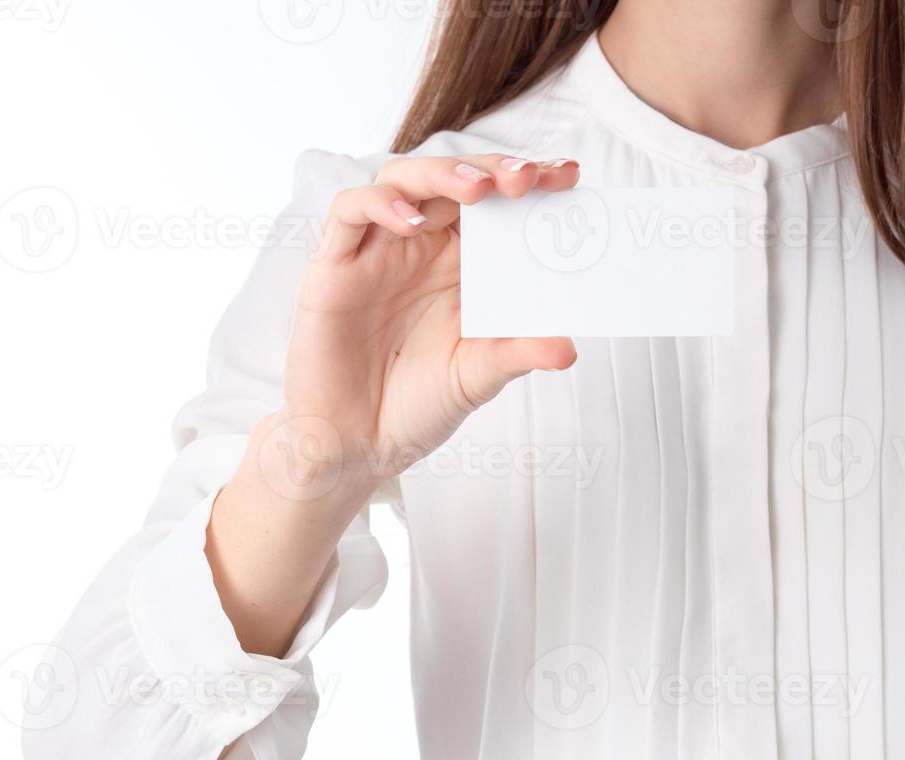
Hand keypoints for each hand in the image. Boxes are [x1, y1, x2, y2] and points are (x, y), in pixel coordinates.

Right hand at [281, 153, 581, 499]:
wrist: (361, 444)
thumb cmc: (419, 403)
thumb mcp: (479, 376)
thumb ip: (518, 353)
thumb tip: (568, 346)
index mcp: (463, 264)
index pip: (498, 205)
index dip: (530, 183)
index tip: (569, 178)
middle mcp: (422, 247)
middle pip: (453, 180)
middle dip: (492, 170)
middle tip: (528, 178)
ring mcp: (378, 251)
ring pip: (402, 180)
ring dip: (441, 175)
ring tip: (478, 189)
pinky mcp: (335, 265)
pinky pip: (349, 213)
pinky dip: (381, 206)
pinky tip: (412, 223)